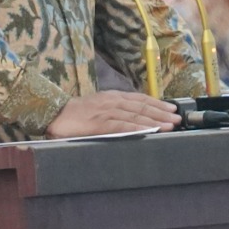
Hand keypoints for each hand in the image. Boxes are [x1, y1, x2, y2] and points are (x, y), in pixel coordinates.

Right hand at [46, 91, 180, 137]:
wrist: (51, 114)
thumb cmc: (73, 116)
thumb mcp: (96, 110)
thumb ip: (112, 114)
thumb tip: (130, 121)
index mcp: (110, 97)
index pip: (139, 99)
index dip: (156, 104)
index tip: (171, 108)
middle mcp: (111, 102)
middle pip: (141, 106)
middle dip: (161, 112)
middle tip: (178, 118)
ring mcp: (105, 112)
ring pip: (135, 115)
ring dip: (155, 120)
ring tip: (170, 125)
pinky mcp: (98, 123)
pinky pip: (121, 125)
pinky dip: (137, 127)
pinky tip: (149, 130)